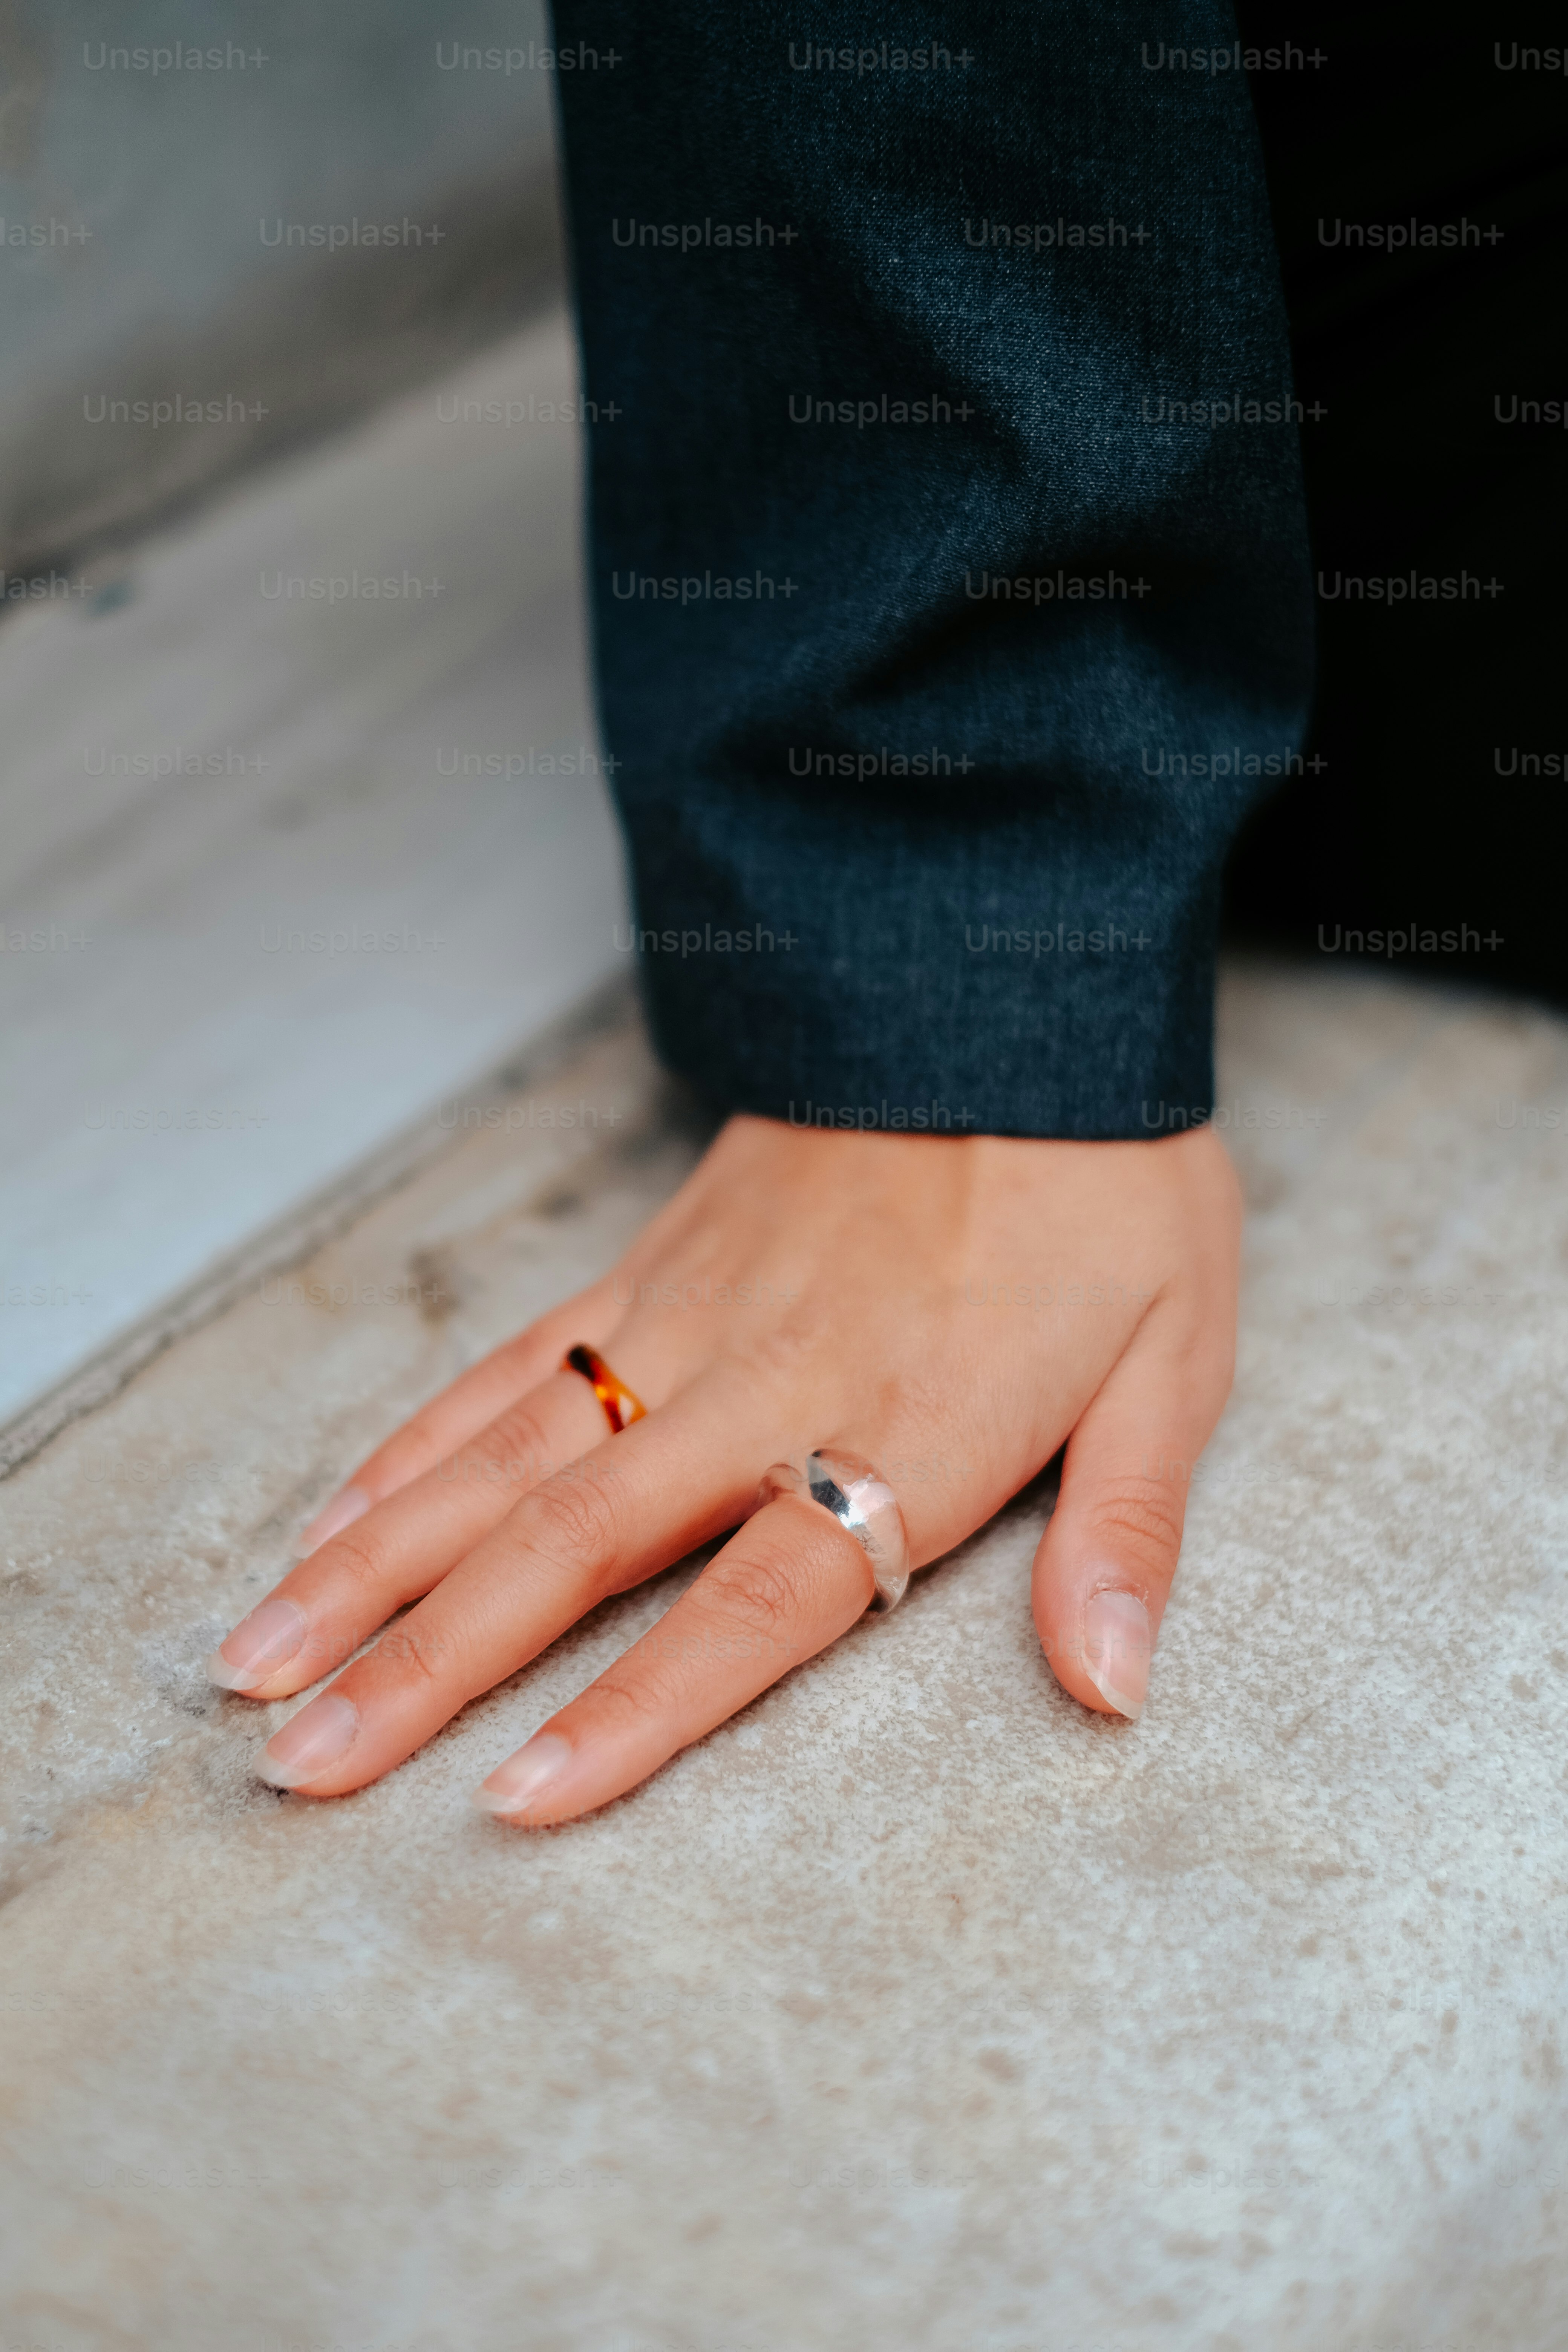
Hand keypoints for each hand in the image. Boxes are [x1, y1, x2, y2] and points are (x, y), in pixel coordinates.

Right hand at [209, 1115, 1240, 1821]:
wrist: (1007, 990)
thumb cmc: (1101, 1184)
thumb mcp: (1174, 1352)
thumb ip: (1129, 1528)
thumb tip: (1116, 1689)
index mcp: (901, 1424)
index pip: (753, 1604)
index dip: (637, 1710)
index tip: (516, 1802)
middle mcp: (764, 1382)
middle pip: (572, 1545)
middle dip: (427, 1665)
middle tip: (302, 1767)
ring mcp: (682, 1318)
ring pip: (500, 1462)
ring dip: (373, 1568)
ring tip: (261, 1664)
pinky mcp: (646, 1267)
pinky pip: (509, 1373)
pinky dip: (410, 1452)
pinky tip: (334, 1523)